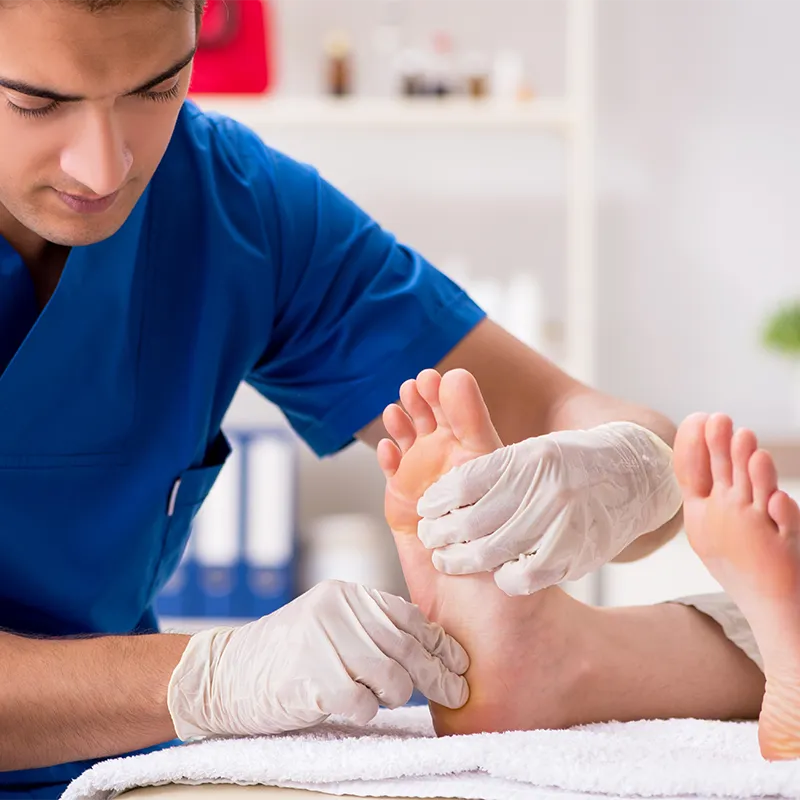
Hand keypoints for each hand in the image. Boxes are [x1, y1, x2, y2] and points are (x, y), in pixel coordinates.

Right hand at [167, 579, 468, 738]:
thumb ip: (372, 630)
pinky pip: (362, 704)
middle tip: (457, 692)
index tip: (460, 663)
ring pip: (391, 677)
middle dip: (437, 675)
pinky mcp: (311, 679)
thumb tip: (435, 650)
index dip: (439, 643)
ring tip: (381, 699)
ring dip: (396, 696)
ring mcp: (323, 642)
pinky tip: (351, 708)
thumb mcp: (330, 626)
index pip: (408, 616)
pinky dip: (364, 712)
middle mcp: (337, 610)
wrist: (222, 674)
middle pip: (406, 647)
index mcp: (345, 594)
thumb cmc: (285, 654)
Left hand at [416, 421, 682, 594]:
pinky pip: (528, 575)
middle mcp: (546, 489)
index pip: (466, 482)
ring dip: (463, 560)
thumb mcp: (532, 452)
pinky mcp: (576, 553)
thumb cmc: (568, 463)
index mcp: (530, 458)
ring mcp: (564, 524)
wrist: (631, 477)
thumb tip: (443, 491)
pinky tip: (493, 575)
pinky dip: (504, 578)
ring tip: (446, 560)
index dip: (439, 500)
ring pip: (495, 552)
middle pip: (475, 522)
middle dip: (442, 534)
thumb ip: (494, 468)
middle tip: (429, 539)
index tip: (424, 509)